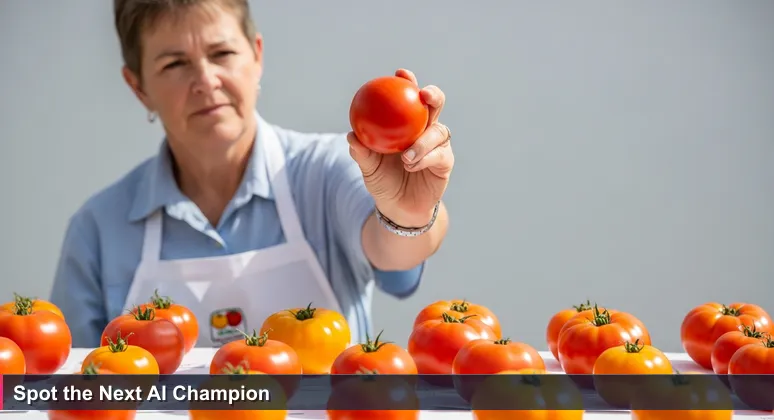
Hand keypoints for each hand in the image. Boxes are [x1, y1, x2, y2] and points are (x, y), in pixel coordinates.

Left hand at [348, 69, 454, 227]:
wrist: (398, 207)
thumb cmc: (383, 180)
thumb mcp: (368, 167)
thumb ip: (362, 152)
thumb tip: (351, 136)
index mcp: (407, 122)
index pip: (409, 97)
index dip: (408, 81)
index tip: (400, 73)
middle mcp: (426, 129)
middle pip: (435, 105)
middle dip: (433, 95)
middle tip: (423, 95)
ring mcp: (438, 145)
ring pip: (438, 131)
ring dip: (423, 140)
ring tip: (406, 156)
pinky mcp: (445, 162)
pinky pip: (439, 155)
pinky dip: (425, 158)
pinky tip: (411, 164)